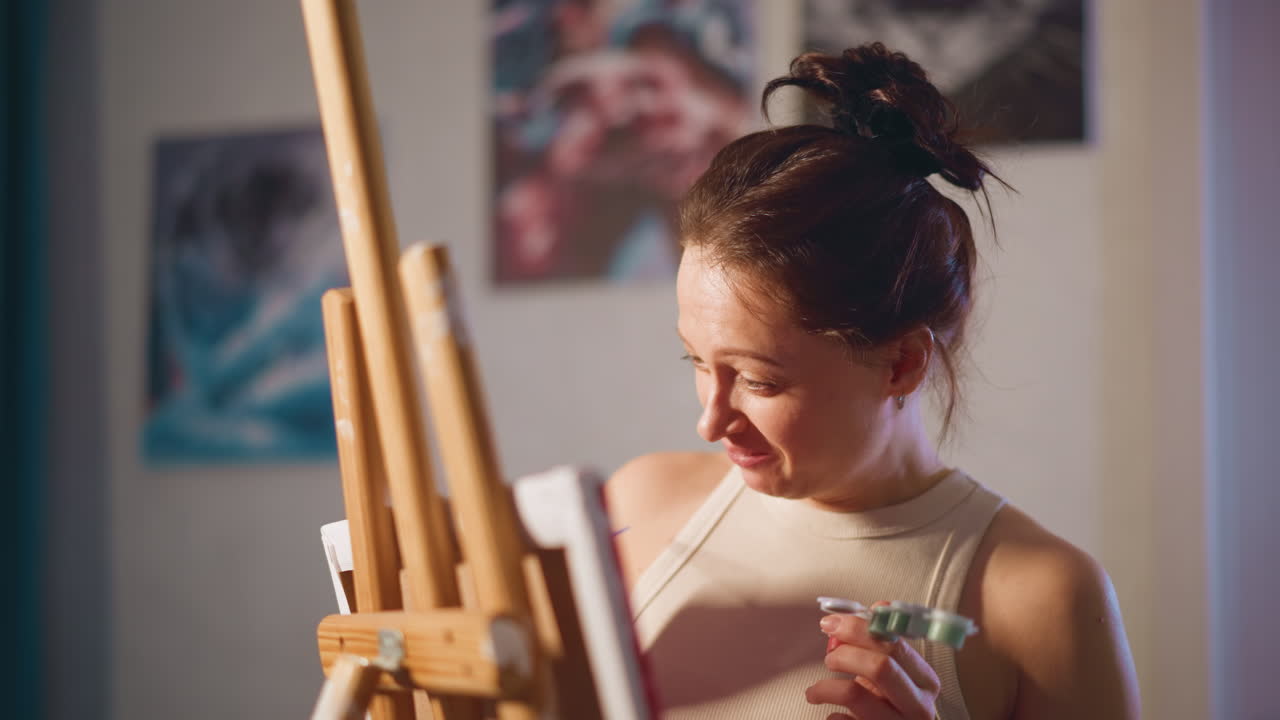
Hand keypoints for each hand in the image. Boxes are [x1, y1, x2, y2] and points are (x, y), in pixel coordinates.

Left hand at [806, 604, 940, 719]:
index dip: (858, 629)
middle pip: (879, 666)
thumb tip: (881, 607)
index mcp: (926, 680)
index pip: (894, 645)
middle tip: (830, 657)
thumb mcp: (894, 668)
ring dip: (825, 687)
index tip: (832, 624)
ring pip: (854, 694)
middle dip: (845, 655)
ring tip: (816, 690)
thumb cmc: (891, 700)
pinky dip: (831, 716)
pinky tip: (833, 714)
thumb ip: (885, 638)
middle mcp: (918, 706)